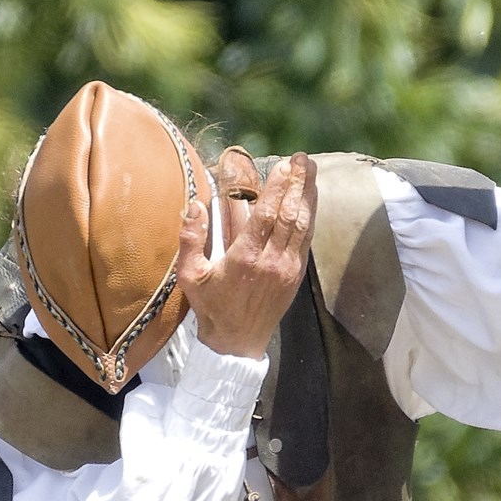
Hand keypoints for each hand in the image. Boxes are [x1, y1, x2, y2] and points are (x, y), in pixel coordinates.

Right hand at [175, 151, 316, 357]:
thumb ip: (190, 240)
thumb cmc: (211, 307)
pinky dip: (310, 215)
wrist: (237, 342)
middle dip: (297, 183)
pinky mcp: (295, 275)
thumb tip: (193, 205)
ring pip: (302, 225)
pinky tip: (311, 198)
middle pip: (289, 215)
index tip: (283, 166)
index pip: (266, 216)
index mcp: (245, 259)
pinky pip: (306, 239)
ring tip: (309, 169)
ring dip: (308, 195)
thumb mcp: (190, 276)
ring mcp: (287, 268)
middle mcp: (271, 261)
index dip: (277, 188)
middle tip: (301, 158)